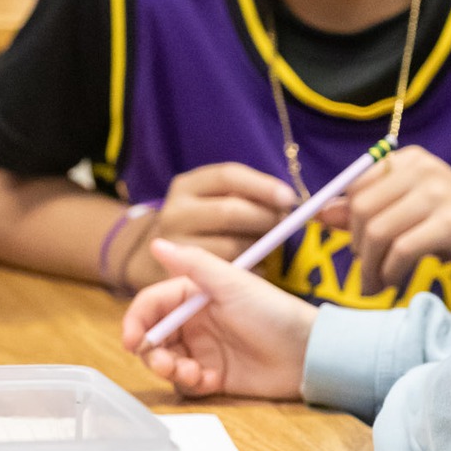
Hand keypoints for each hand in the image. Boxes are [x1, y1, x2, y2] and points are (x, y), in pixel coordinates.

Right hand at [121, 239, 316, 398]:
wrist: (308, 353)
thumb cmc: (273, 312)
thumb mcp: (233, 283)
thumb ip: (193, 264)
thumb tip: (157, 242)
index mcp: (193, 295)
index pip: (151, 305)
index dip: (136, 321)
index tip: (133, 340)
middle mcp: (193, 322)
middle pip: (152, 337)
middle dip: (151, 352)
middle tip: (165, 363)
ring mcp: (202, 350)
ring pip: (165, 362)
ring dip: (169, 369)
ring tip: (191, 373)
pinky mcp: (213, 376)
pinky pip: (186, 383)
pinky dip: (190, 383)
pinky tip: (208, 380)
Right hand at [124, 162, 297, 288]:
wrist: (160, 261)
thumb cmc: (205, 227)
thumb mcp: (215, 201)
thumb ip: (244, 196)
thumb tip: (287, 200)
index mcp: (187, 185)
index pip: (228, 176)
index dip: (262, 185)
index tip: (290, 198)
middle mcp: (175, 211)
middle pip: (230, 211)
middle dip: (264, 218)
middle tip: (282, 225)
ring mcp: (175, 244)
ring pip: (233, 244)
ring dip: (259, 246)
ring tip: (265, 245)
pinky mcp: (182, 274)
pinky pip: (228, 271)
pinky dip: (249, 268)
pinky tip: (251, 265)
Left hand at [316, 146, 450, 292]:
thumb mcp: (410, 214)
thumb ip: (367, 212)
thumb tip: (321, 212)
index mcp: (407, 161)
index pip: (355, 190)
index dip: (347, 225)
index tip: (357, 252)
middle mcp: (421, 170)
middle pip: (361, 211)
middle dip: (357, 249)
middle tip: (366, 274)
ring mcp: (437, 193)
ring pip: (377, 233)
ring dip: (371, 268)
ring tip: (376, 285)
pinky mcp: (450, 222)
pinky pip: (402, 250)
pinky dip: (391, 272)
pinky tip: (395, 284)